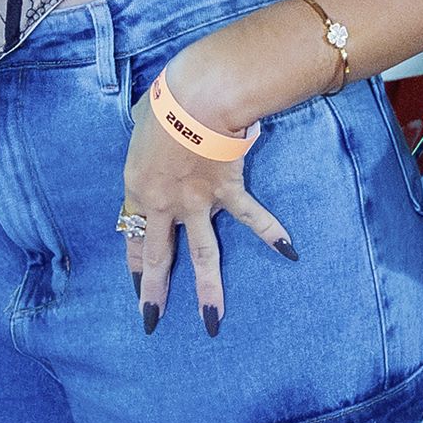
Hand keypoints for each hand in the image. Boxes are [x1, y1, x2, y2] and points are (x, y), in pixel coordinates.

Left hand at [121, 49, 294, 335]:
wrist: (197, 99)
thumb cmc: (164, 103)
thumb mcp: (139, 124)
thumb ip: (146, 141)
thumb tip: (151, 130)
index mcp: (139, 189)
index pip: (133, 237)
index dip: (134, 266)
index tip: (137, 290)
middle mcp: (166, 205)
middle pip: (159, 258)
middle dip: (155, 293)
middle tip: (153, 322)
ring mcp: (198, 203)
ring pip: (204, 255)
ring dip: (209, 290)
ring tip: (212, 321)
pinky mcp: (227, 192)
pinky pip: (251, 218)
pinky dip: (272, 234)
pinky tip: (289, 253)